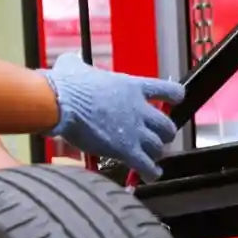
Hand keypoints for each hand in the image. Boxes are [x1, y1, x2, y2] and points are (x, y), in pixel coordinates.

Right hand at [39, 54, 184, 179]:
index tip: (176, 99)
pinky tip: (150, 175)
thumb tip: (69, 62)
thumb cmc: (68, 85)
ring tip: (151, 158)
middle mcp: (139, 110)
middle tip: (160, 137)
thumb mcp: (75, 66)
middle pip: (167, 126)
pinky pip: (146, 166)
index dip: (174, 96)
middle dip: (166, 133)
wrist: (61, 103)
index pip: (168, 90)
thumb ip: (79, 65)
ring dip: (156, 153)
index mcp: (132, 87)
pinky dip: (151, 172)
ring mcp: (134, 131)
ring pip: (159, 147)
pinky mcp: (125, 150)